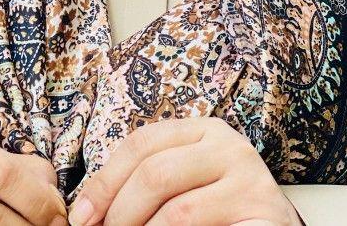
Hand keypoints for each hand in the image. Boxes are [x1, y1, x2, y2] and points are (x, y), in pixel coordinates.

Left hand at [66, 118, 304, 225]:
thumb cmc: (221, 212)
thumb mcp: (186, 183)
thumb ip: (148, 182)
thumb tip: (89, 211)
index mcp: (204, 130)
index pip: (141, 143)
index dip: (104, 181)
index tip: (82, 217)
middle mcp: (229, 147)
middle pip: (154, 174)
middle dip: (119, 213)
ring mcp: (250, 181)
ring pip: (177, 212)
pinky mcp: (264, 215)